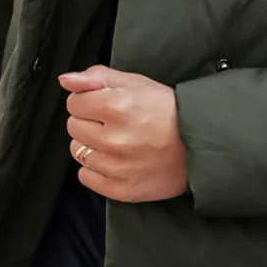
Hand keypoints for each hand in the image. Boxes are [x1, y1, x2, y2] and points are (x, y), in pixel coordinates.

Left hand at [58, 65, 187, 202]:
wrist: (200, 147)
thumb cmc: (169, 112)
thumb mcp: (137, 83)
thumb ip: (97, 78)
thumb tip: (66, 80)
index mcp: (117, 107)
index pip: (74, 102)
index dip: (89, 101)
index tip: (105, 105)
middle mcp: (114, 139)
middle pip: (73, 126)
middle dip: (89, 122)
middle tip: (114, 123)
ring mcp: (117, 167)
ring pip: (78, 151)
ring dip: (92, 145)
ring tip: (116, 141)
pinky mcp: (121, 189)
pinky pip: (86, 177)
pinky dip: (96, 169)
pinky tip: (115, 160)